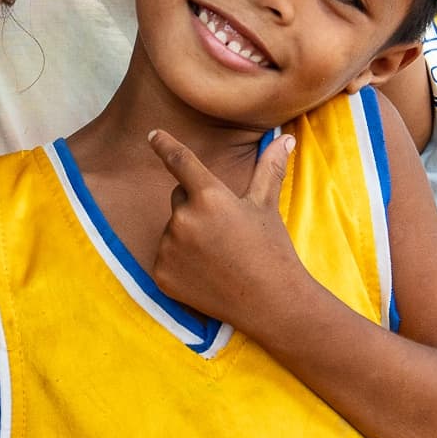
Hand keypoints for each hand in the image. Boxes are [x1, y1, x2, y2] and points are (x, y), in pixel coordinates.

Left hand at [145, 129, 303, 336]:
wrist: (270, 302)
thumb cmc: (271, 250)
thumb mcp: (266, 206)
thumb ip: (269, 168)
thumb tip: (285, 138)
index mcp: (209, 196)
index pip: (179, 161)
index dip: (164, 145)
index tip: (152, 135)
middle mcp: (183, 218)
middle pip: (179, 198)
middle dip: (196, 206)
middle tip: (225, 231)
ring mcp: (169, 248)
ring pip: (172, 229)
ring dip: (187, 235)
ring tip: (218, 255)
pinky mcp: (161, 274)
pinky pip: (164, 256)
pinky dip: (179, 262)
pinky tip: (205, 273)